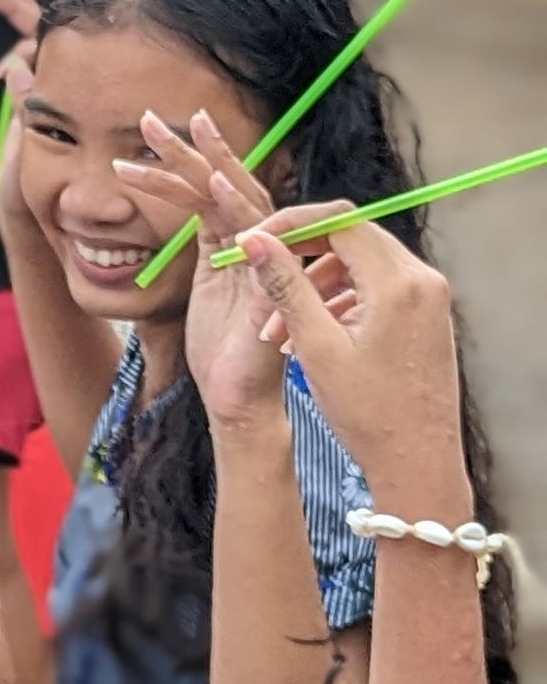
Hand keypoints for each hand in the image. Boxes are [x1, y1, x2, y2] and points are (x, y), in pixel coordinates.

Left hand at [113, 109, 345, 430]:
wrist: (239, 404)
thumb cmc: (222, 355)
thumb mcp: (204, 292)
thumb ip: (206, 254)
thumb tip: (189, 220)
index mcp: (240, 245)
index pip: (216, 190)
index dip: (192, 158)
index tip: (157, 132)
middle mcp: (257, 246)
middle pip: (224, 183)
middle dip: (188, 149)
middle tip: (148, 118)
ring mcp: (267, 260)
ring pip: (235, 200)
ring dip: (198, 164)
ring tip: (156, 137)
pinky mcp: (271, 283)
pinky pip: (257, 238)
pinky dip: (237, 207)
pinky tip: (214, 182)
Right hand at [235, 216, 470, 516]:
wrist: (417, 461)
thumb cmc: (369, 414)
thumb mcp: (316, 346)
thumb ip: (285, 286)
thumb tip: (253, 241)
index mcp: (399, 283)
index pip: (339, 222)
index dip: (291, 226)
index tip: (254, 243)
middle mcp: (423, 280)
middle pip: (351, 238)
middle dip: (301, 256)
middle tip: (260, 276)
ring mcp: (429, 298)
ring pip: (361, 266)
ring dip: (316, 286)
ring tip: (279, 328)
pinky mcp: (426, 316)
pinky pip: (377, 289)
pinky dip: (340, 303)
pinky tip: (309, 337)